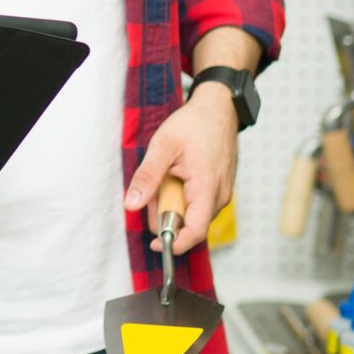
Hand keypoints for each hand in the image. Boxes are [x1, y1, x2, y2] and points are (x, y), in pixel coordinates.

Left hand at [123, 82, 239, 251]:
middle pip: (189, 224)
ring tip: (169, 175)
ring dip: (174, 203)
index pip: (194, 233)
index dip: (174, 244)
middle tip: (156, 187)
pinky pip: (199, 204)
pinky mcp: (220, 189)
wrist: (219, 109)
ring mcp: (222, 193)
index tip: (154, 244)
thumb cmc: (194, 124)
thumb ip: (147, 177)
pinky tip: (179, 175)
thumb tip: (131, 205)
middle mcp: (220, 196)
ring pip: (193, 214)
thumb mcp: (163, 146)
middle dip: (167, 213)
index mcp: (207, 188)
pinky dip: (184, 196)